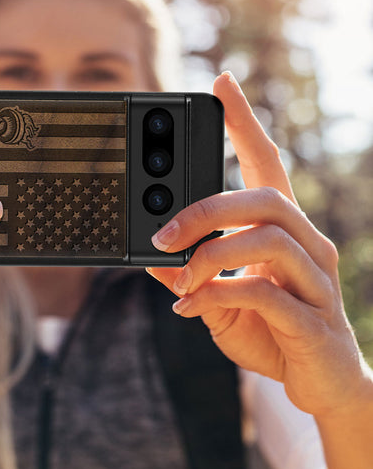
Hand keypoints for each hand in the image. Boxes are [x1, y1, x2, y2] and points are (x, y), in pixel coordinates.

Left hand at [147, 72, 369, 418]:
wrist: (319, 385)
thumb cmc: (269, 329)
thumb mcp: (217, 297)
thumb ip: (187, 273)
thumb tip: (148, 255)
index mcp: (282, 230)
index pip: (266, 162)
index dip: (244, 122)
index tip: (221, 83)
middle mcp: (307, 244)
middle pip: (264, 198)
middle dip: (206, 210)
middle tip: (163, 234)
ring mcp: (316, 281)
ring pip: (268, 238)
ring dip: (210, 255)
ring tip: (181, 278)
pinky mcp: (314, 320)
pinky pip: (265, 292)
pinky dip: (220, 294)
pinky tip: (194, 308)